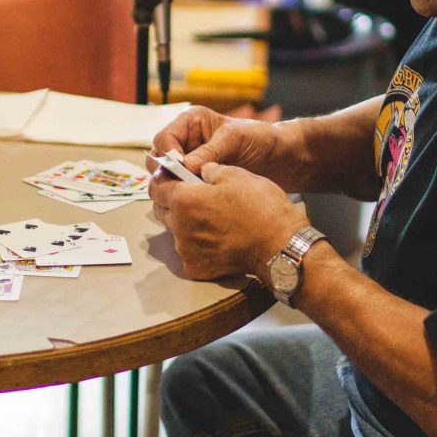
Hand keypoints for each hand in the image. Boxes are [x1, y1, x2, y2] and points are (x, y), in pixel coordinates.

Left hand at [150, 163, 305, 281]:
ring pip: (175, 231)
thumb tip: (199, 170)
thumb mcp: (236, 174)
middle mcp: (179, 227)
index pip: (156, 186)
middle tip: (194, 196)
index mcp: (185, 200)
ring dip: (185, 223)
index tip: (171, 176)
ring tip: (211, 218)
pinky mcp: (197, 267)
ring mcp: (187, 251)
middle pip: (162, 210)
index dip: (162, 178)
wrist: (280, 246)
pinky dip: (197, 244)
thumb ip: (208, 169)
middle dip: (172, 200)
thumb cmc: (261, 208)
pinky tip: (216, 238)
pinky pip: (189, 251)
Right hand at [151, 108, 288, 184]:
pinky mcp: (197, 180)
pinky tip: (198, 201)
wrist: (279, 158)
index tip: (181, 168)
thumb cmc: (260, 139)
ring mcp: (190, 162)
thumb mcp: (235, 139)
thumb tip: (186, 166)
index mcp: (191, 122)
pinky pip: (181, 189)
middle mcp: (186, 141)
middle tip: (184, 184)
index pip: (164, 138)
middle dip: (167, 172)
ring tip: (194, 193)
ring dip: (175, 186)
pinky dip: (185, 195)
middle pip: (159, 158)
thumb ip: (210, 151)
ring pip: (166, 177)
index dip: (168, 154)